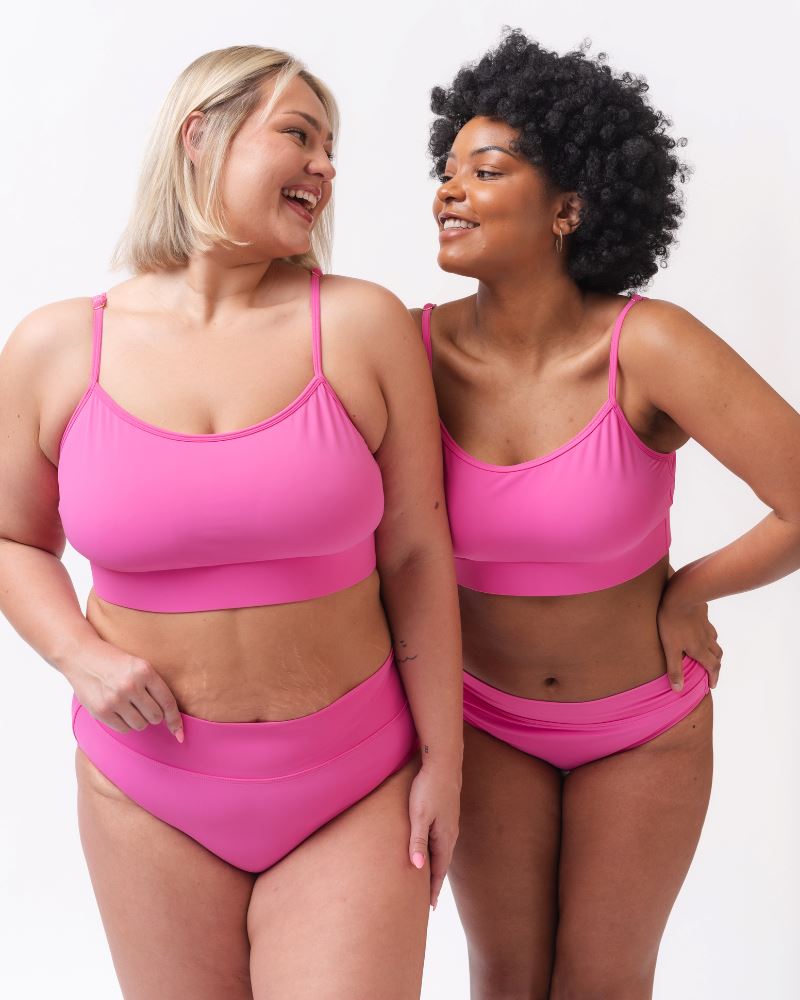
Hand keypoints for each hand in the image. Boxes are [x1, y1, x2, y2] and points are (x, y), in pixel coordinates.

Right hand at [61, 636, 183, 740]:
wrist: (81, 655)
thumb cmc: (114, 661)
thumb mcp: (138, 664)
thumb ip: (153, 686)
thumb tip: (169, 717)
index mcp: (144, 671)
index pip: (167, 702)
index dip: (175, 720)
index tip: (179, 733)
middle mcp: (131, 685)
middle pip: (156, 717)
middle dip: (153, 715)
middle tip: (143, 704)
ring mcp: (115, 699)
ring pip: (141, 725)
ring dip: (139, 719)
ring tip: (129, 705)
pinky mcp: (101, 711)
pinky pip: (124, 729)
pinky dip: (125, 723)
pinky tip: (118, 709)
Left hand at [407, 760, 460, 909]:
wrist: (443, 762)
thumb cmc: (428, 788)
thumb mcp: (419, 815)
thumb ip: (417, 840)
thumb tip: (416, 868)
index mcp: (445, 837)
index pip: (439, 870)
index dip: (433, 888)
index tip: (430, 907)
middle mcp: (451, 833)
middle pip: (442, 863)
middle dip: (435, 881)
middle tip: (429, 901)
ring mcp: (450, 823)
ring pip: (442, 851)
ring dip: (436, 866)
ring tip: (429, 879)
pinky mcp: (447, 813)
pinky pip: (442, 840)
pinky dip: (436, 851)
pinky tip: (431, 849)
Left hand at [657, 573, 722, 690]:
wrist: (681, 595)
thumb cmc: (672, 622)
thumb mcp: (670, 648)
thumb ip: (674, 669)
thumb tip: (679, 690)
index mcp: (699, 649)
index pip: (712, 667)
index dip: (714, 678)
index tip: (712, 686)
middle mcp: (706, 639)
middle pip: (717, 655)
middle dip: (715, 666)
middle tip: (711, 671)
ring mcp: (706, 626)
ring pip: (714, 641)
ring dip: (713, 650)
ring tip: (706, 653)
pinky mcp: (703, 614)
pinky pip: (708, 627)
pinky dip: (708, 634)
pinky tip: (700, 631)